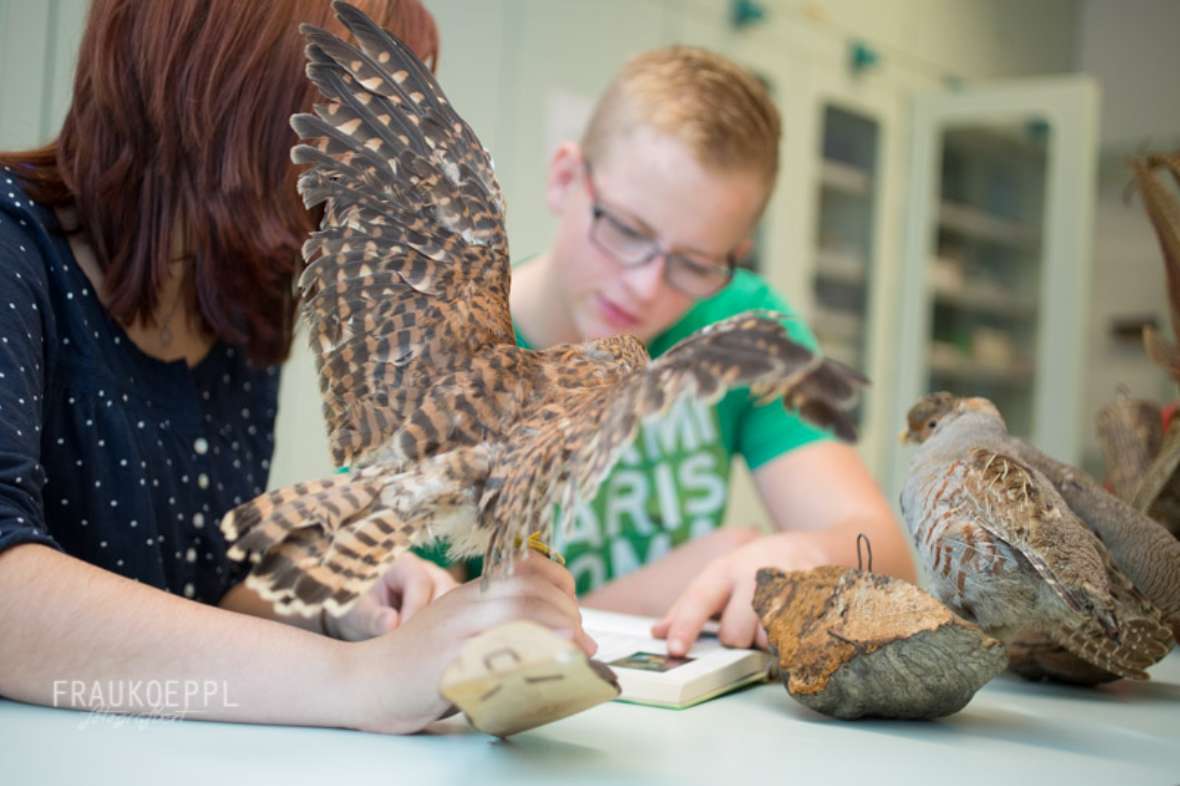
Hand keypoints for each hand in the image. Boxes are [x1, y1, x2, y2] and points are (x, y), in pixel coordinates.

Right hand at [345, 554, 595, 733]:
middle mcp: (465, 603)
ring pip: (516, 613)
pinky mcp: (447, 661)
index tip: (574, 609)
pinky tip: (544, 664)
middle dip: (566, 612)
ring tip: (576, 651)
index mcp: (470, 592)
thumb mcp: (459, 629)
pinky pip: (494, 651)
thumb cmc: (418, 663)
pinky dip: (526, 655)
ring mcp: (455, 630)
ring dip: (556, 630)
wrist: (366, 682)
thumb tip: (553, 634)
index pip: (525, 568)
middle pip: (527, 590)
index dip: (559, 582)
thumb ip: (497, 624)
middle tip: (582, 641)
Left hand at [651, 532, 829, 656]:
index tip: (675, 649)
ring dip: (767, 641)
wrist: (807, 547)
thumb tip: (658, 633)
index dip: (686, 625)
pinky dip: (793, 640)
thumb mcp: (717, 579)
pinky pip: (798, 635)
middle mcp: (752, 574)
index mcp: (723, 571)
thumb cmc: (751, 570)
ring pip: (767, 639)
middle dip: (738, 640)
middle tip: (745, 627)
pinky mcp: (813, 596)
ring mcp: (784, 583)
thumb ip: (687, 607)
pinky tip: (794, 626)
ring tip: (772, 623)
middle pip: (735, 632)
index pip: (699, 599)